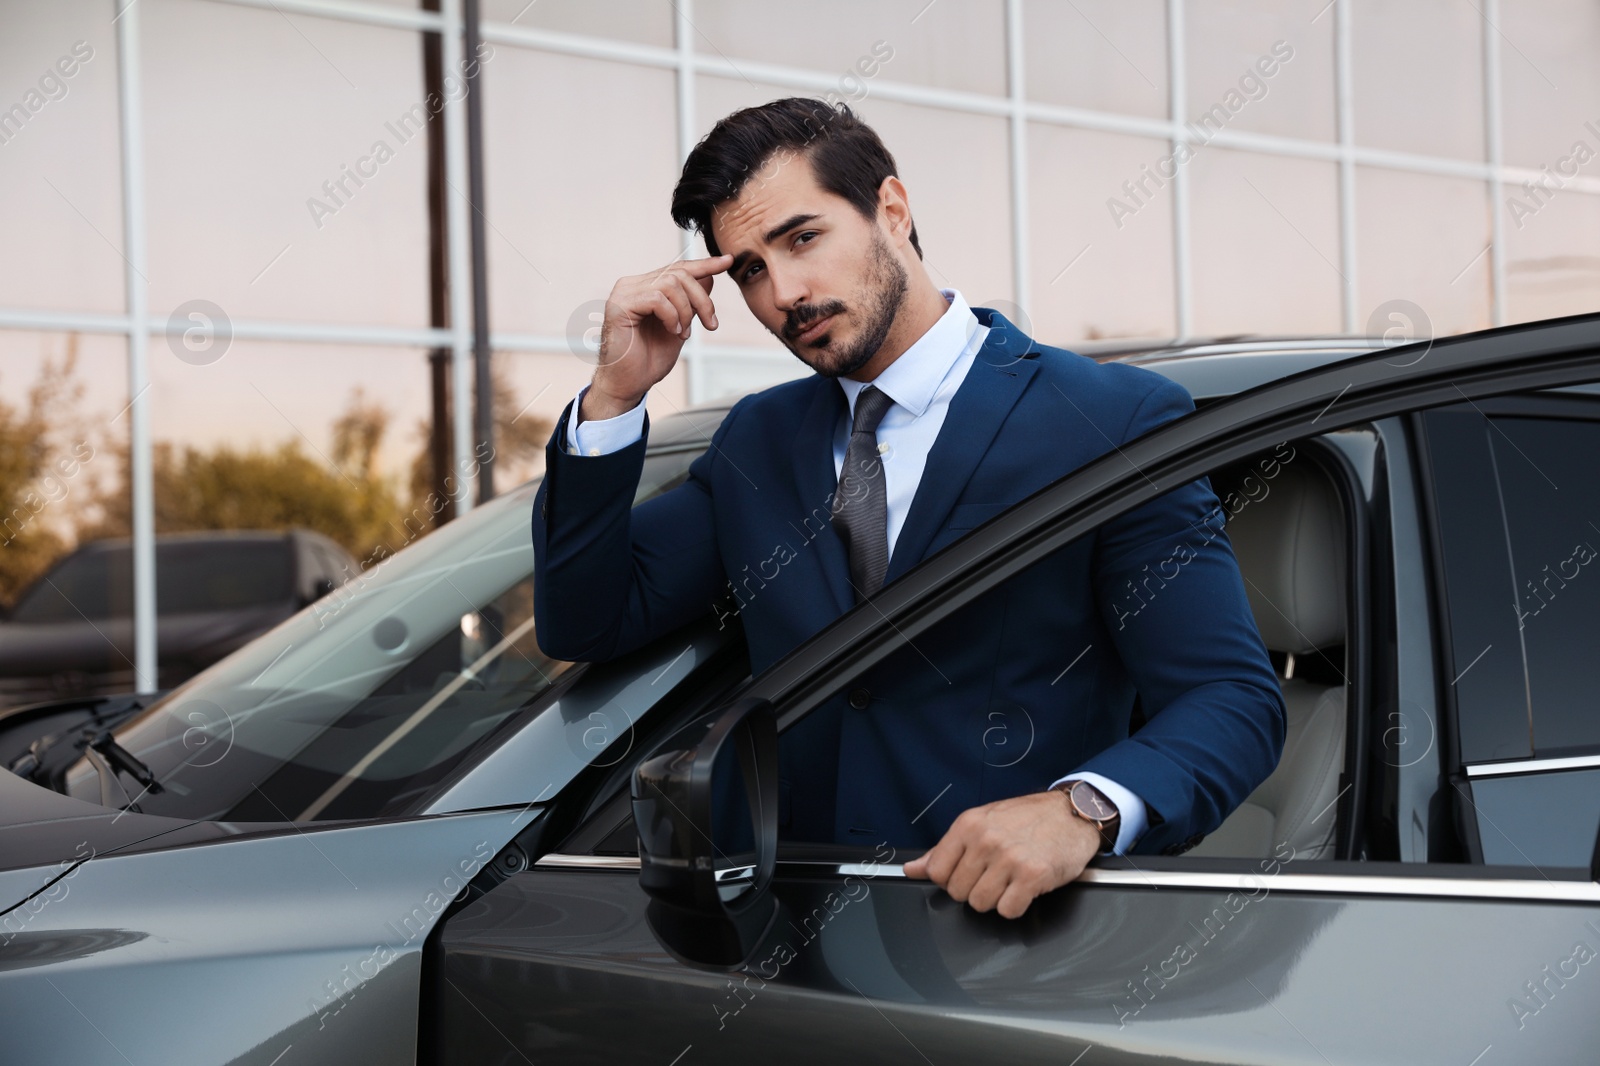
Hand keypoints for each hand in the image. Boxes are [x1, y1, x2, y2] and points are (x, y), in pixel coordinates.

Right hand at [583, 254, 733, 420]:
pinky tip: (672, 331)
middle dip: (701, 299)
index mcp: (645, 287)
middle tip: (710, 324)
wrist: (629, 384)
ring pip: (670, 283)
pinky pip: (656, 297)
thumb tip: (709, 277)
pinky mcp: (619, 305)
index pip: (678, 268)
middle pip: (679, 273)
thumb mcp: (680, 326)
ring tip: (683, 334)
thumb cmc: (649, 359)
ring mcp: (624, 293)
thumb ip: (690, 303)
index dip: (705, 264)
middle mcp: (632, 284)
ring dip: (686, 311)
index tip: (728, 261)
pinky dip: (671, 315)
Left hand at [902, 790, 1101, 918]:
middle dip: (974, 890)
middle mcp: (986, 840)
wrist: (1073, 812)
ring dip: (995, 899)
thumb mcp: (981, 823)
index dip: (950, 879)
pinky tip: (1024, 887)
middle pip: (958, 893)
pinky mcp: (1033, 876)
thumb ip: (944, 849)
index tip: (966, 873)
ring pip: (980, 904)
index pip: (936, 871)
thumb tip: (912, 869)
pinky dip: (1016, 905)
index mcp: (968, 825)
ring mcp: (1009, 858)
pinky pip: (1008, 910)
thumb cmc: (1028, 818)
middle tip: (995, 875)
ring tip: (1010, 880)